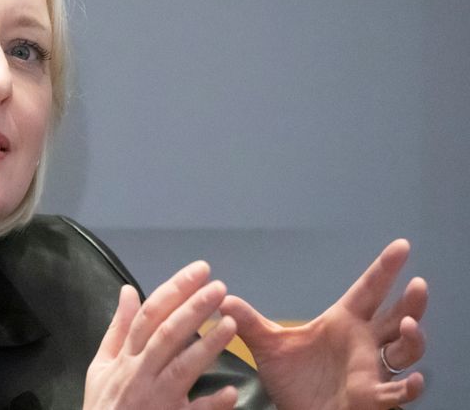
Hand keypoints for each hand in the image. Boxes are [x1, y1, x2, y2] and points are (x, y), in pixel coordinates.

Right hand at [84, 261, 238, 409]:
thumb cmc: (104, 406)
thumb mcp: (101, 367)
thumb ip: (118, 329)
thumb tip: (128, 290)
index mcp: (126, 358)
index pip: (149, 315)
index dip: (174, 290)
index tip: (199, 271)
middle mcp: (140, 374)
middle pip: (167, 335)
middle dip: (193, 309)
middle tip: (218, 287)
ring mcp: (156, 401)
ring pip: (182, 369)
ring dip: (206, 346)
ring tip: (230, 323)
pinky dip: (211, 404)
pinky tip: (231, 392)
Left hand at [220, 239, 426, 409]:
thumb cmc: (292, 380)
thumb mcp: (268, 347)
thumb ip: (249, 322)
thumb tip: (223, 299)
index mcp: (343, 322)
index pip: (369, 290)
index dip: (385, 269)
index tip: (402, 246)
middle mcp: (363, 343)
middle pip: (397, 316)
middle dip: (411, 302)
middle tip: (417, 284)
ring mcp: (371, 370)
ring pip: (405, 351)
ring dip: (412, 339)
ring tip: (406, 326)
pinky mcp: (371, 398)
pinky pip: (397, 393)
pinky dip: (408, 388)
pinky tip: (416, 381)